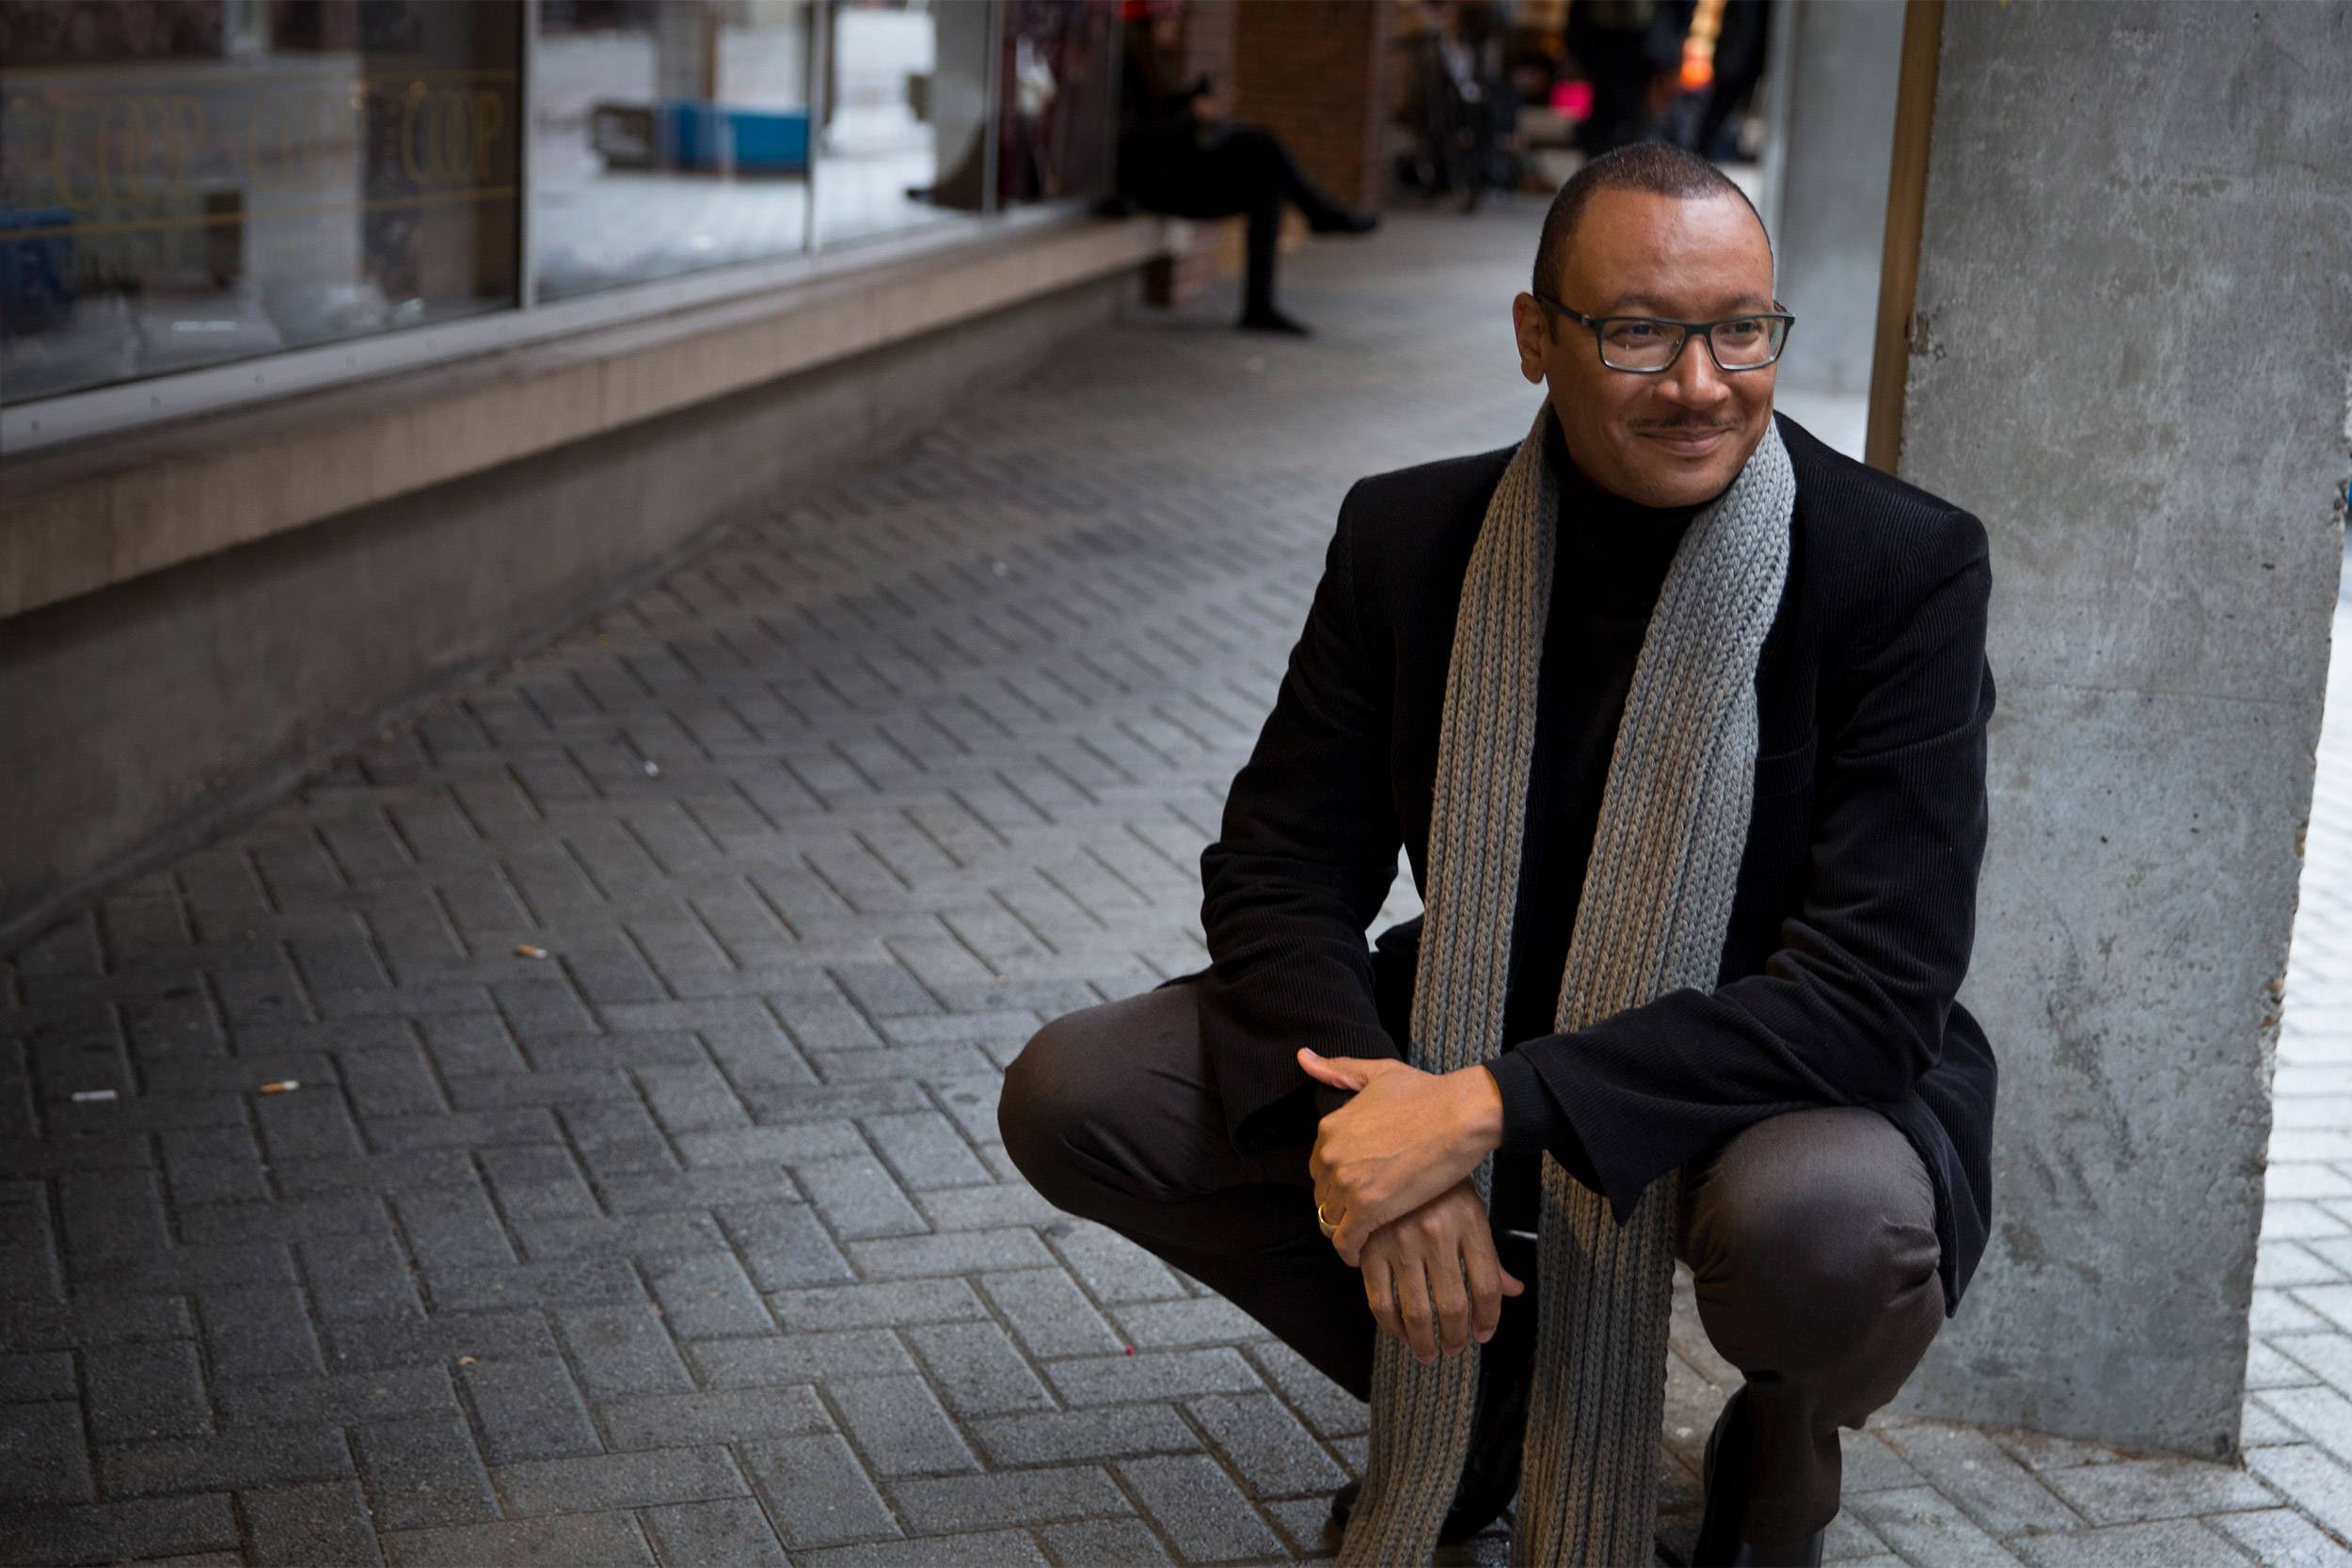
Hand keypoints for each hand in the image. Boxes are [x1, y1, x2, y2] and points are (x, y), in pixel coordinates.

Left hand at [1302, 1049, 1504, 1265]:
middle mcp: (1331, 1155)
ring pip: (1330, 1219)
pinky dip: (1350, 1251)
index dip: (1334, 1179)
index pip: (1317, 1166)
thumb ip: (1337, 1070)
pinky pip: (1346, 1240)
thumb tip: (1303, 1058)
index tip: (1351, 1187)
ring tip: (1361, 1234)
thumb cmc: (1426, 1093)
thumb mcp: (1377, 1073)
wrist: (1460, 1115)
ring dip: (1343, 1228)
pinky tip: (1360, 1253)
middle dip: (1337, 1204)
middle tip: (1358, 1212)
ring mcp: (1347, 1182)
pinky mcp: (1368, 1207)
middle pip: (1321, 1194)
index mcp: (1330, 1127)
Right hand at [1359, 1182, 1523, 1362]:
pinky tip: (1399, 1331)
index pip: (1487, 1286)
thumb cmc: (1438, 1182)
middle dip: (1454, 1337)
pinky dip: (1390, 1324)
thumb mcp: (1472, 1209)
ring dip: (1423, 1341)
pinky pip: (1379, 1300)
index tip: (1483, 1334)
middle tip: (1452, 1349)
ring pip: (1416, 1310)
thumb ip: (1490, 1256)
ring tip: (1428, 1352)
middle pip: (1453, 1305)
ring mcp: (1400, 1241)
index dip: (1489, 1318)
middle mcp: (1436, 1233)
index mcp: (1469, 1221)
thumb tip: (1513, 1291)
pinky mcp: (1370, 1247)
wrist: (1393, 1146)